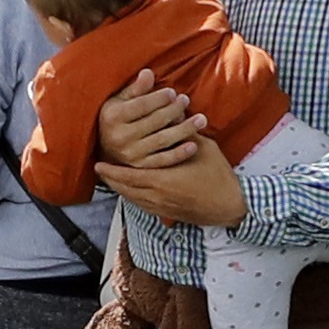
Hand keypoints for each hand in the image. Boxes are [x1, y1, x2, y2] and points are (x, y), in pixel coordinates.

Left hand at [91, 79, 245, 227]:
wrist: (229, 205)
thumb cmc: (218, 175)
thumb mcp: (202, 147)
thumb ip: (183, 132)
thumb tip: (172, 114)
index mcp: (162, 180)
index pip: (128, 175)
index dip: (112, 170)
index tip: (99, 163)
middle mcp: (158, 196)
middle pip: (125, 190)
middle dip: (110, 180)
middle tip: (99, 171)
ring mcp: (162, 208)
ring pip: (132, 199)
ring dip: (119, 190)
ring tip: (110, 180)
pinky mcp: (168, 214)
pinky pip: (143, 206)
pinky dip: (132, 198)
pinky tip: (130, 192)